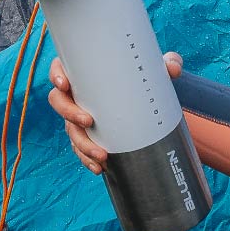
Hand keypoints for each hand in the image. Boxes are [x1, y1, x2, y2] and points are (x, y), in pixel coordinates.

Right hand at [48, 52, 183, 173]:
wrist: (150, 100)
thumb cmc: (145, 77)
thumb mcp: (157, 69)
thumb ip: (167, 63)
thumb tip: (173, 68)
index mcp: (86, 72)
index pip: (61, 69)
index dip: (56, 75)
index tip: (64, 84)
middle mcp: (78, 94)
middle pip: (59, 102)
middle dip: (69, 113)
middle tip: (88, 121)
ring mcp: (80, 116)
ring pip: (71, 130)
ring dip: (82, 144)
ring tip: (101, 155)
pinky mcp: (89, 135)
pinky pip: (81, 148)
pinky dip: (87, 158)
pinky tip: (99, 167)